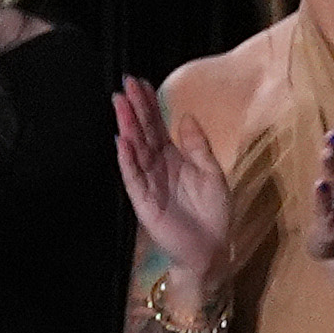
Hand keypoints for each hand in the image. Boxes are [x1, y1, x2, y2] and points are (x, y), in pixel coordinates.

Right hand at [114, 72, 231, 295]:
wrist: (211, 249)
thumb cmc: (213, 212)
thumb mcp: (211, 173)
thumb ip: (198, 146)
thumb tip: (186, 117)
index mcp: (173, 158)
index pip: (157, 126)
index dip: (149, 105)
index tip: (141, 83)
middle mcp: (157, 167)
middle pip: (143, 133)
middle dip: (134, 109)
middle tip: (125, 84)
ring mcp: (148, 183)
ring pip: (135, 150)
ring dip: (127, 127)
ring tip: (120, 105)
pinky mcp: (144, 201)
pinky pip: (133, 177)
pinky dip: (127, 160)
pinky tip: (122, 141)